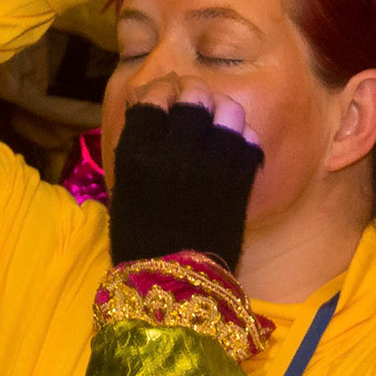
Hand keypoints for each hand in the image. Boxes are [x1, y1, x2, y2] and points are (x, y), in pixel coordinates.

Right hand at [108, 76, 263, 268]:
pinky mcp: (240, 181)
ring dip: (223, 109)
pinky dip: (244, 137)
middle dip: (194, 93)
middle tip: (195, 101)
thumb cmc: (139, 238)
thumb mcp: (126, 187)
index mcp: (139, 153)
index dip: (160, 92)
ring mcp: (213, 165)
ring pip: (229, 110)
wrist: (173, 283)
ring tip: (219, 118)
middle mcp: (176, 152)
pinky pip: (250, 141)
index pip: (152, 97)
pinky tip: (235, 145)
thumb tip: (154, 115)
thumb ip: (140, 147)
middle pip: (194, 95)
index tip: (164, 96)